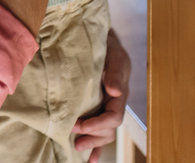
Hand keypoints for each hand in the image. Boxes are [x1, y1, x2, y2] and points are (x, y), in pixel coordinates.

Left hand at [72, 30, 131, 162]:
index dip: (97, 125)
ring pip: (103, 132)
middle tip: (75, 141)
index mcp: (119, 96)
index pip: (113, 117)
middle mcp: (112, 105)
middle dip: (92, 137)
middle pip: (107, 129)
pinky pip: (98, 130)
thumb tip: (115, 91)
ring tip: (77, 148)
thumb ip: (115, 73)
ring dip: (92, 143)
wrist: (103, 43)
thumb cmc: (109, 50)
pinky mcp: (96, 108)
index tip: (79, 125)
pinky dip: (96, 146)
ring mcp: (105, 108)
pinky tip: (90, 158)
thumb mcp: (114, 58)